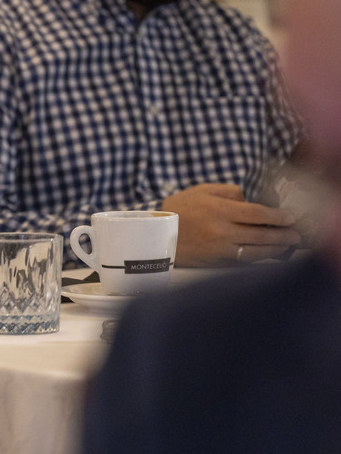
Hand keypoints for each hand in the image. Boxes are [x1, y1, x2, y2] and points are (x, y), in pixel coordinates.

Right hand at [162, 183, 299, 265]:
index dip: (279, 216)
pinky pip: (245, 261)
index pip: (258, 213)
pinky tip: (270, 254)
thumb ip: (230, 192)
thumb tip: (253, 200)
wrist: (158, 234)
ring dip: (277, 248)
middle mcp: (222, 231)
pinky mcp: (217, 262)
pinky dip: (261, 258)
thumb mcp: (202, 191)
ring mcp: (220, 249)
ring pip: (257, 251)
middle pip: (262, 234)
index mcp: (219, 210)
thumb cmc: (180, 209)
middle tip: (296, 234)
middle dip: (284, 234)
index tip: (291, 217)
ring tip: (287, 244)